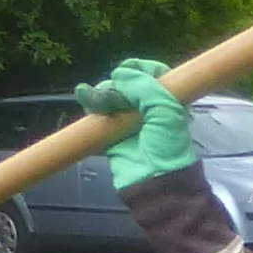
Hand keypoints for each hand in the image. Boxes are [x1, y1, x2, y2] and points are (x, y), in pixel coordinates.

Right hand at [73, 59, 196, 188]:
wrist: (156, 183)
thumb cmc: (167, 147)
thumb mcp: (165, 111)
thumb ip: (144, 88)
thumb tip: (121, 73)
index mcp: (168, 102)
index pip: (154, 75)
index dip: (140, 69)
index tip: (128, 68)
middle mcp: (149, 109)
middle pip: (128, 85)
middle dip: (117, 83)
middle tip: (112, 92)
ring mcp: (130, 122)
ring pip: (111, 97)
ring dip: (101, 92)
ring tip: (94, 96)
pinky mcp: (113, 135)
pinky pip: (99, 114)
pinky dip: (91, 104)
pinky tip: (84, 95)